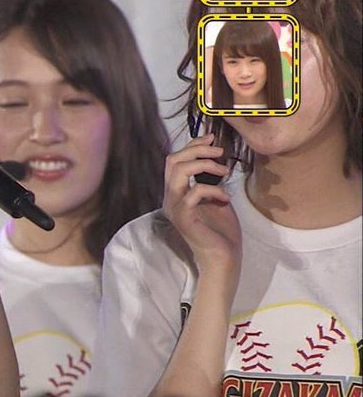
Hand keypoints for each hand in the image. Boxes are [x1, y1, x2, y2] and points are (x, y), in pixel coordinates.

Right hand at [162, 135, 240, 273]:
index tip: (212, 139)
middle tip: (219, 151)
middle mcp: (170, 198)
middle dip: (197, 149)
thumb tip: (214, 157)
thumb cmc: (221, 231)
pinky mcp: (183, 217)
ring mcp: (174, 208)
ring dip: (204, 164)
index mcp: (176, 193)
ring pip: (179, 171)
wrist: (222, 257)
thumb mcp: (216, 197)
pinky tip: (226, 198)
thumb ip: (210, 179)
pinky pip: (194, 192)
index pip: (175, 160)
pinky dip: (213, 190)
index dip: (192, 145)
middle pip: (172, 160)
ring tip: (224, 171)